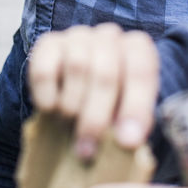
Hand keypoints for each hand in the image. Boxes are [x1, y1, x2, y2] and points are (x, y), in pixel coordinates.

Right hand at [28, 23, 159, 159]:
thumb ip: (133, 124)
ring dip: (71, 106)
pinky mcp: (49, 43)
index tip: (127, 142)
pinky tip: (49, 110)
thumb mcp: (128, 112)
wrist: (78, 86)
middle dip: (96, 118)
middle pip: (105, 74)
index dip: (135, 108)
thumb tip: (127, 142)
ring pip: (77, 67)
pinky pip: (45, 68)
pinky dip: (47, 93)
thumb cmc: (110, 102)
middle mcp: (110, 36)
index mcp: (137, 49)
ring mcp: (78, 36)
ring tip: (68, 128)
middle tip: (87, 151)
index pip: (141, 71)